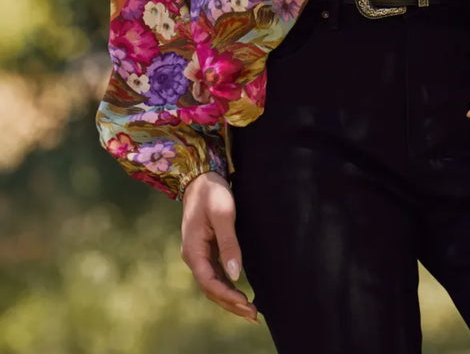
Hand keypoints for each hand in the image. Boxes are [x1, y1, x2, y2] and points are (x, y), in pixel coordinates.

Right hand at [181, 171, 258, 322]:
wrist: (200, 177)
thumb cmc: (212, 193)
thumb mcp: (222, 215)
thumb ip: (229, 244)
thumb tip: (235, 274)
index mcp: (193, 250)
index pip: (209, 282)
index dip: (227, 296)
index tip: (245, 304)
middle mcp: (193, 256)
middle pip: (211, 288)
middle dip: (230, 303)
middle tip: (253, 315)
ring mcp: (199, 254)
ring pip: (213, 283)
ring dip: (229, 298)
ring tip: (249, 310)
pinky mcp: (206, 249)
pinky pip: (215, 274)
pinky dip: (227, 286)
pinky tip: (239, 292)